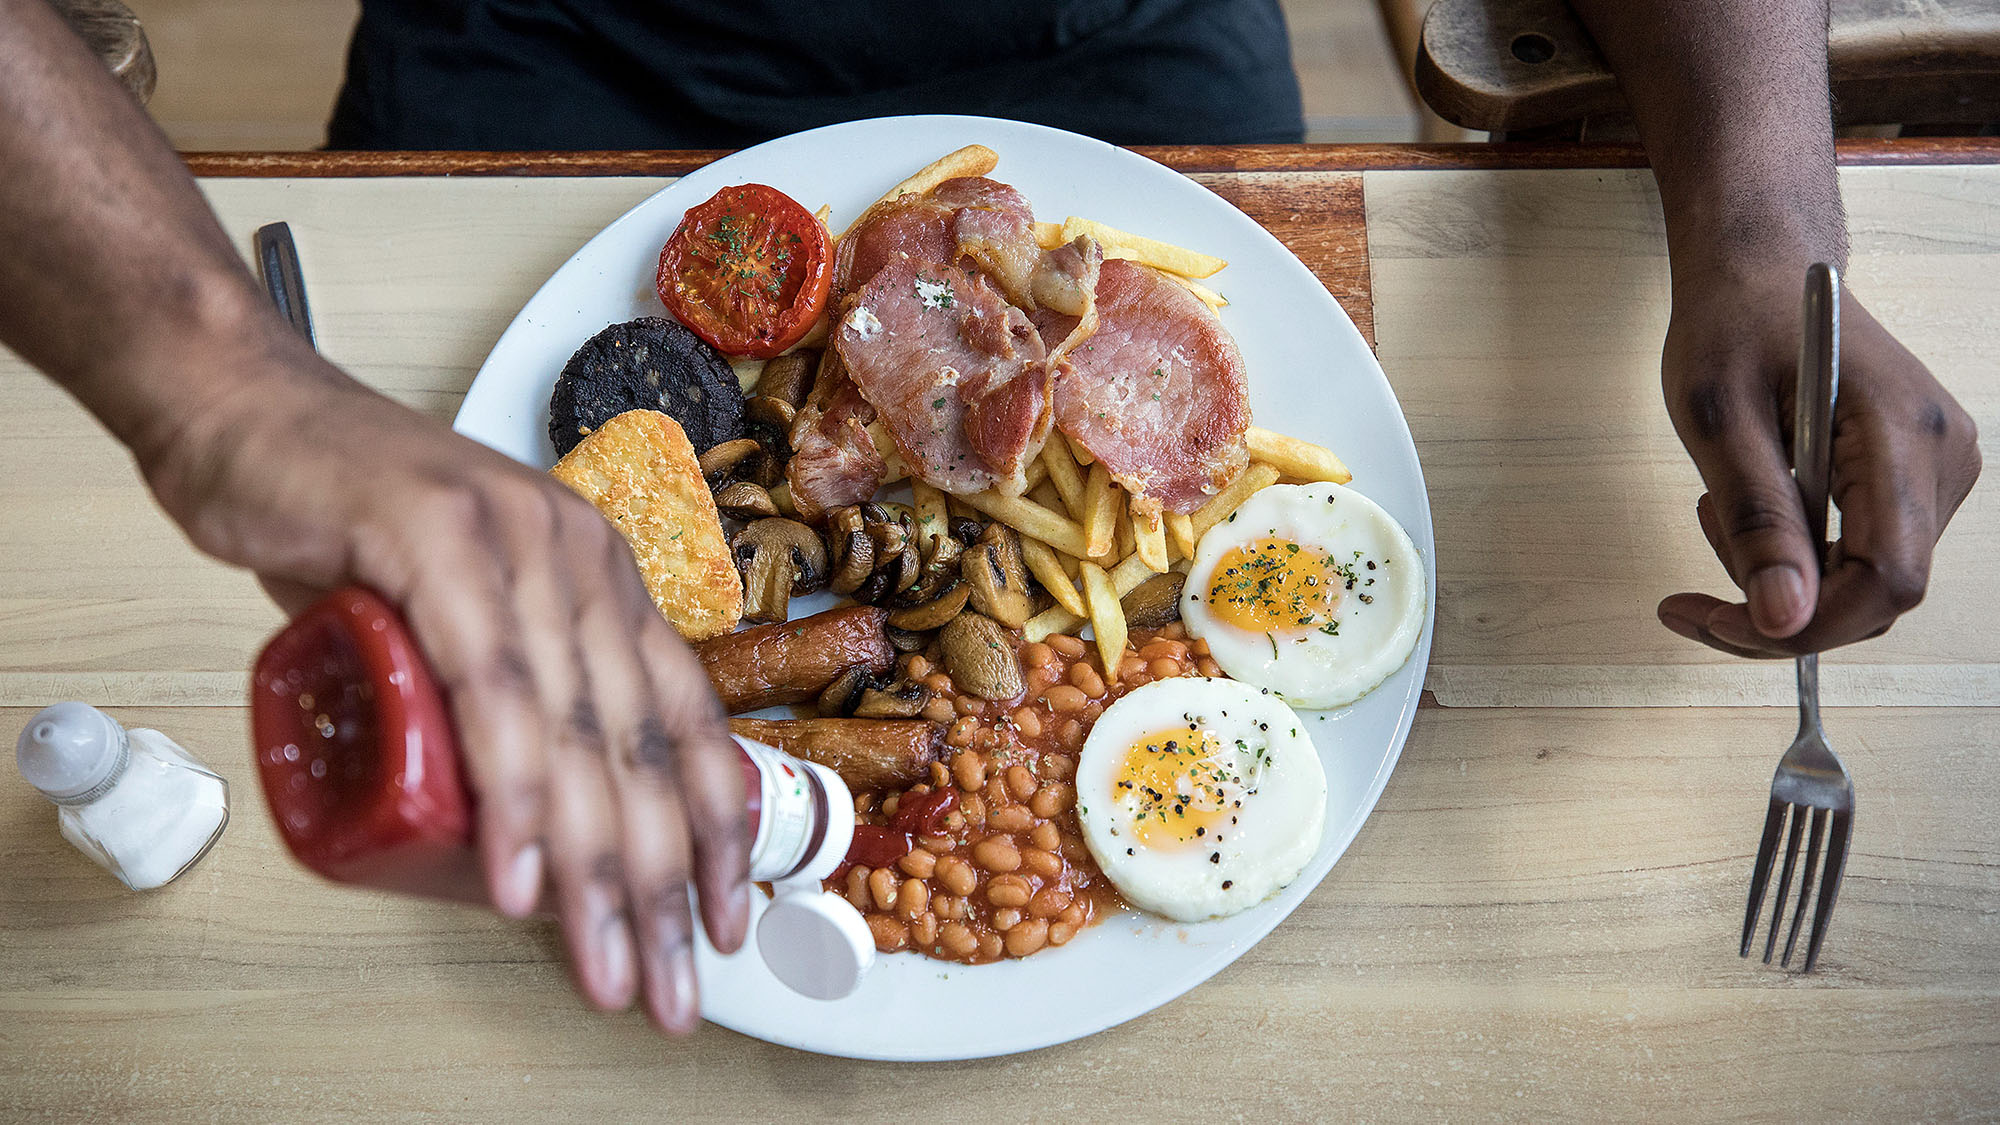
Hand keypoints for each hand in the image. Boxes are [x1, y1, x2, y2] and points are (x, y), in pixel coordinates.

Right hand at [139, 341, 748, 1033]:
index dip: (713, 825)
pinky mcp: (437, 538)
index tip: (721, 919)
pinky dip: (512, 794)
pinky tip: (524, 877)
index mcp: (601, 579)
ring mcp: (518, 542)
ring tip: (604, 967)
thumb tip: (526, 817)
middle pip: (642, 746)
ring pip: (577, 733)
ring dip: (596, 872)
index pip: (685, 716)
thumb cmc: (344, 529)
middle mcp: (582, 559)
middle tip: (666, 987)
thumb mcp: (456, 621)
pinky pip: (491, 691)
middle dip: (661, 887)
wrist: (243, 415)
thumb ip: (501, 700)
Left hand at [1656, 269, 1979, 655]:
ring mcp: (1938, 466)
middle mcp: (1943, 455)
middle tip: (1698, 563)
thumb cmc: (1735, 322)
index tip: (1719, 622)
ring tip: (1719, 508)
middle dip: (1779, 601)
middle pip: (1878, 591)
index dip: (1808, 625)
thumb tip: (1784, 620)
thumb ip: (1756, 521)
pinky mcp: (1914, 474)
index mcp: (1903, 433)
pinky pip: (1865, 551)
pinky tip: (1754, 503)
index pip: (1888, 579)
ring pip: (1866, 579)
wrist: (1762, 268)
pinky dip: (1798, 552)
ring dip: (1782, 573)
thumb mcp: (1718, 419)